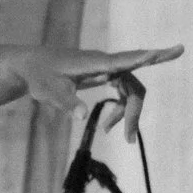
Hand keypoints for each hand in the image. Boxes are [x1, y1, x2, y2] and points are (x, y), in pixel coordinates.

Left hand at [5, 45, 180, 139]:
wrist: (33, 65)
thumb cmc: (40, 76)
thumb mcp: (48, 92)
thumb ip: (66, 103)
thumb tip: (83, 117)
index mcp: (94, 63)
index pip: (123, 61)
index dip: (144, 58)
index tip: (159, 53)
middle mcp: (106, 63)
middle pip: (133, 87)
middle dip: (133, 112)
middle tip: (128, 139)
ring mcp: (108, 68)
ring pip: (131, 91)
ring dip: (128, 113)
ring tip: (120, 136)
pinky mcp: (106, 74)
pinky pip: (124, 92)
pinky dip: (120, 109)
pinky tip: (108, 125)